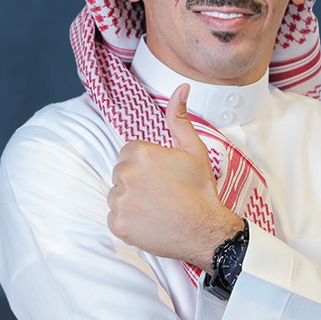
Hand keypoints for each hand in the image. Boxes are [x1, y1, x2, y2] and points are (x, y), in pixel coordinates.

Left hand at [108, 84, 243, 266]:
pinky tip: (150, 220)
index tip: (163, 175)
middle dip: (137, 180)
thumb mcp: (194, 149)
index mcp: (140, 153)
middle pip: (122, 172)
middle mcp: (125, 174)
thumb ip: (179, 118)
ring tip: (156, 207)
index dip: (147, 164)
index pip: (130, 152)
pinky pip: (115, 216)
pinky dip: (129, 219)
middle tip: (162, 192)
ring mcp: (119, 201)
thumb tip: (180, 89)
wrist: (205, 230)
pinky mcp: (117, 223)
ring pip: (117, 194)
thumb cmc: (201, 191)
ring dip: (131, 199)